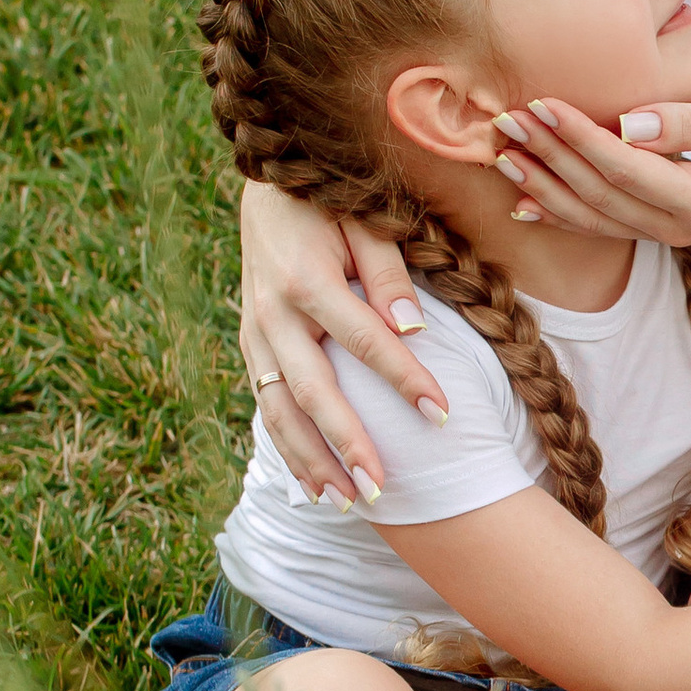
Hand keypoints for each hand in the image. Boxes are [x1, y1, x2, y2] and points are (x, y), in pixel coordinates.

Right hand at [239, 182, 446, 502]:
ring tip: (345, 503)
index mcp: (308, 279)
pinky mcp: (250, 347)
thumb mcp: (364, 220)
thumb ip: (388, 273)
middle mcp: (274, 314)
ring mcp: (256, 334)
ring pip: (280, 410)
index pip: (365, 339)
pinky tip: (313, 485)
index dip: (404, 377)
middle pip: (313, 390)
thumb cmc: (329, 203)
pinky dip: (288, 448)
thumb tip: (412, 329)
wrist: (267, 187)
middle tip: (381, 490)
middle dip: (347, 444)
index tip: (441, 414)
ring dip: (311, 461)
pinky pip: (266, 406)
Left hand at [492, 94, 690, 251]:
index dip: (578, 136)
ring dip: (543, 183)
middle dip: (547, 155)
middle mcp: (676, 225)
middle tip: (504, 120)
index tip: (541, 103)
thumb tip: (631, 121)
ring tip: (501, 154)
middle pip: (596, 192)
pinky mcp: (660, 227)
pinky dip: (559, 211)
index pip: (623, 166)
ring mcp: (666, 233)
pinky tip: (524, 199)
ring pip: (591, 214)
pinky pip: (601, 225)